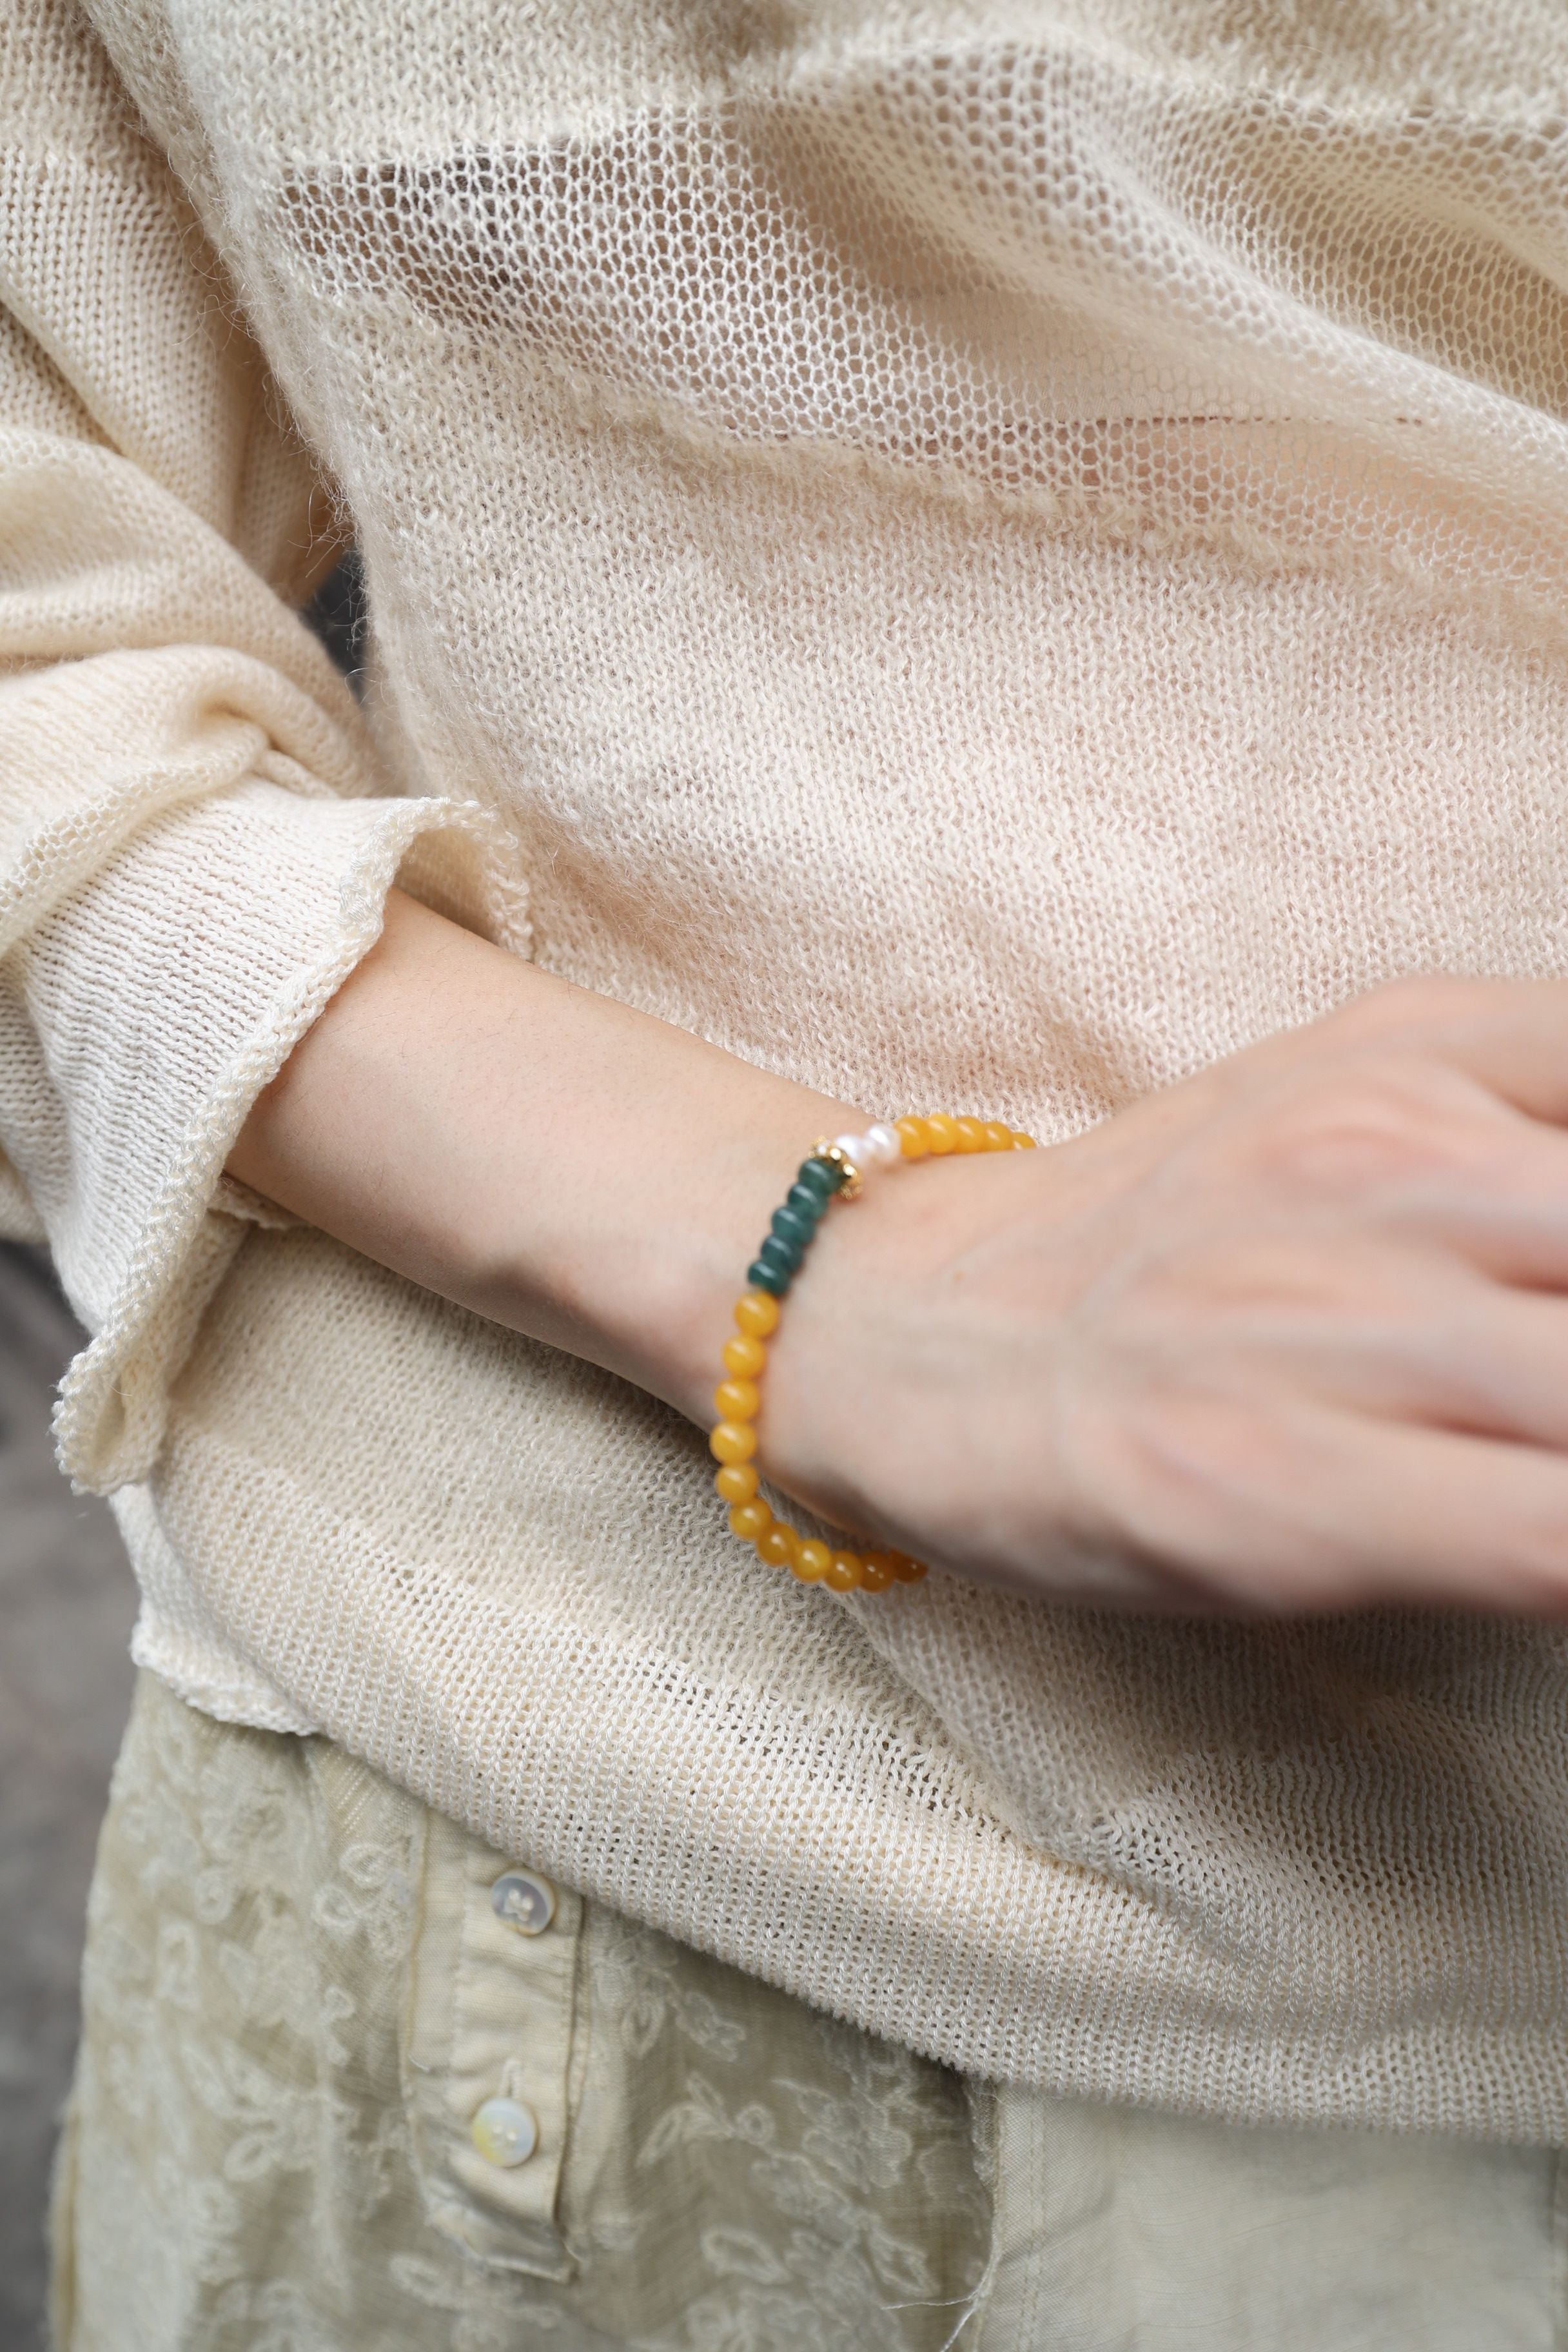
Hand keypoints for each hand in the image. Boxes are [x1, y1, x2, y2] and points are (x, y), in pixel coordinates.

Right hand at [761, 976, 1567, 1616]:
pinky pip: (1552, 1532)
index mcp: (1433, 1049)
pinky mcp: (1287, 1489)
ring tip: (1536, 1442)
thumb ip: (1535, 1100)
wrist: (918, 1329)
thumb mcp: (1356, 1091)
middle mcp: (1401, 1161)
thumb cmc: (1162, 1234)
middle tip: (1564, 1364)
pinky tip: (1546, 1541)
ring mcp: (1345, 1327)